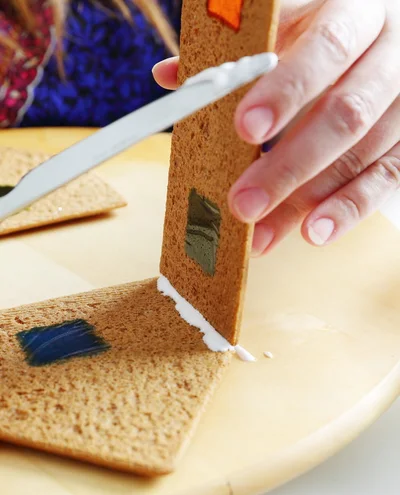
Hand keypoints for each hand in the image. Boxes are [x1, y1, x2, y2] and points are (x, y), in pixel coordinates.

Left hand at [153, 0, 399, 255]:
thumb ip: (236, 51)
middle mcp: (387, 54)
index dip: (286, 90)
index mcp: (352, 12)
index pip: (324, 48)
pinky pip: (387, 179)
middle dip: (289, 164)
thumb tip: (169, 74)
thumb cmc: (321, 33)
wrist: (384, 36)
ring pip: (362, 154)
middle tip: (242, 203)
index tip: (244, 130)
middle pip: (345, 113)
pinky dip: (349, 210)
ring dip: (307, 199)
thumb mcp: (285, 26)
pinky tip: (313, 232)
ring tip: (260, 234)